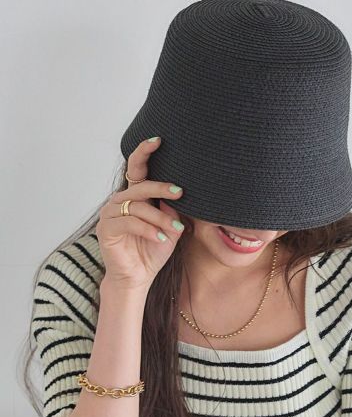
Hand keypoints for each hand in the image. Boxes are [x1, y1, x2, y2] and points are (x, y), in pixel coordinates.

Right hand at [95, 137, 184, 291]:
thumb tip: (178, 191)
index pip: (137, 170)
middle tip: (180, 192)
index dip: (144, 153)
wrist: (138, 277)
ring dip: (159, 218)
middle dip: (161, 187)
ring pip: (137, 207)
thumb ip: (171, 209)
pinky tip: (160, 238)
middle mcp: (120, 202)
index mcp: (134, 198)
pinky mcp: (106, 229)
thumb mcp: (169, 227)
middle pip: (139, 186)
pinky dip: (148, 230)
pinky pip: (129, 223)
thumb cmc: (152, 251)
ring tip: (174, 230)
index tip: (158, 139)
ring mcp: (110, 214)